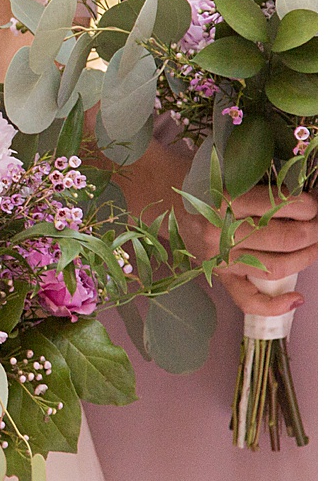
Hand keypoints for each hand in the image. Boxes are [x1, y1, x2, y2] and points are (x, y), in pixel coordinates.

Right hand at [177, 186, 316, 315]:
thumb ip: (265, 186)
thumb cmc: (205, 185)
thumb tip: (308, 201)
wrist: (168, 201)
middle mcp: (221, 233)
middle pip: (286, 238)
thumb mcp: (232, 175)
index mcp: (225, 201)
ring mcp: (220, 258)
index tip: (313, 202)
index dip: (307, 205)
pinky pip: (247, 298)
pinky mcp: (219, 275)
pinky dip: (274, 305)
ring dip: (306, 257)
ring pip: (276, 266)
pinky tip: (297, 299)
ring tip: (315, 245)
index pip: (282, 206)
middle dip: (313, 231)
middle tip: (319, 224)